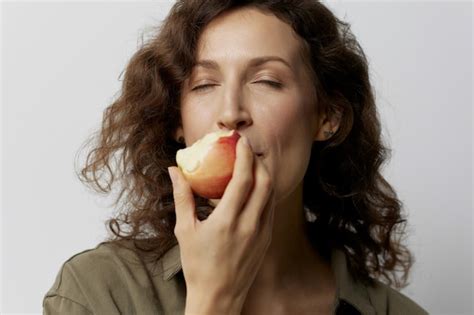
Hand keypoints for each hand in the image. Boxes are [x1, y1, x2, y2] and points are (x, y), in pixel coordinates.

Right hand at [168, 136, 274, 314]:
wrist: (219, 296)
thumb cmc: (197, 265)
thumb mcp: (184, 230)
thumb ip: (182, 197)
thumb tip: (175, 171)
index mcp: (227, 221)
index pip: (243, 179)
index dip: (244, 156)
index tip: (239, 141)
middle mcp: (250, 225)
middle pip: (264, 182)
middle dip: (257, 160)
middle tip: (246, 149)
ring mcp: (262, 232)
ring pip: (271, 194)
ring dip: (264, 174)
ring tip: (251, 163)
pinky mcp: (267, 239)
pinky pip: (270, 207)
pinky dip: (265, 191)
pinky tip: (254, 187)